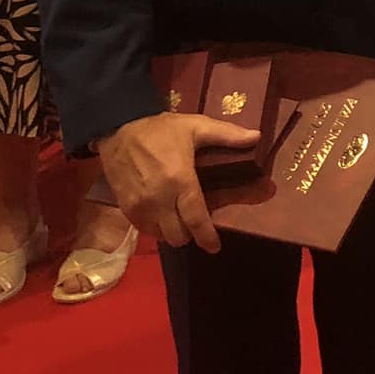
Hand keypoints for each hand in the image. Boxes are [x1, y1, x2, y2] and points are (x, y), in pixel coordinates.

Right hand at [97, 112, 260, 251]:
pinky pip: (145, 230)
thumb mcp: (196, 126)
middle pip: (178, 235)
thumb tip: (256, 137)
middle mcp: (159, 199)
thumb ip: (227, 135)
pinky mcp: (126, 208)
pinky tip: (163, 214)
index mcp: (180, 180)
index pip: (196, 219)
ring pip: (161, 236)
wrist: (118, 128)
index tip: (215, 246)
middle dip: (191, 234)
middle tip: (197, 222)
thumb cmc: (160, 129)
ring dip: (173, 232)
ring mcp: (139, 207)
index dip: (207, 237)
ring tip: (180, 217)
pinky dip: (156, 228)